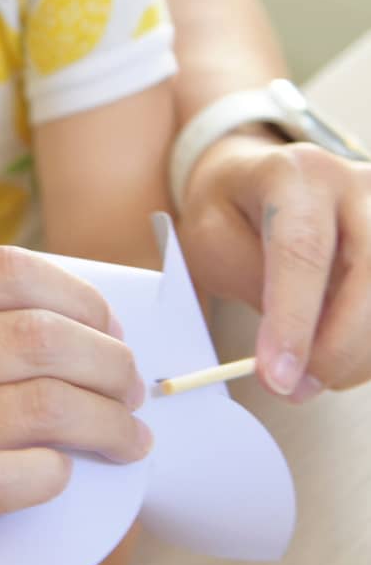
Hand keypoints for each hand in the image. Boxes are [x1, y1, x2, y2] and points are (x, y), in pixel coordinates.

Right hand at [0, 245, 150, 564]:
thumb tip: (84, 327)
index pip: (5, 272)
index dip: (77, 295)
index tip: (110, 329)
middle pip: (37, 337)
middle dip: (109, 363)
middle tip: (132, 389)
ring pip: (42, 406)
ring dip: (107, 423)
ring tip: (128, 440)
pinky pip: (20, 476)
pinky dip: (59, 474)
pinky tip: (68, 477)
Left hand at [177, 135, 370, 397]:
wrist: (262, 180)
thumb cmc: (232, 211)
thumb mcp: (209, 239)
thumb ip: (248, 282)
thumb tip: (287, 349)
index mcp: (296, 175)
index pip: (302, 251)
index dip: (293, 320)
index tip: (277, 377)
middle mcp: (356, 183)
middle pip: (369, 273)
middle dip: (337, 346)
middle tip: (297, 389)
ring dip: (360, 352)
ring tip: (314, 376)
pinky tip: (343, 359)